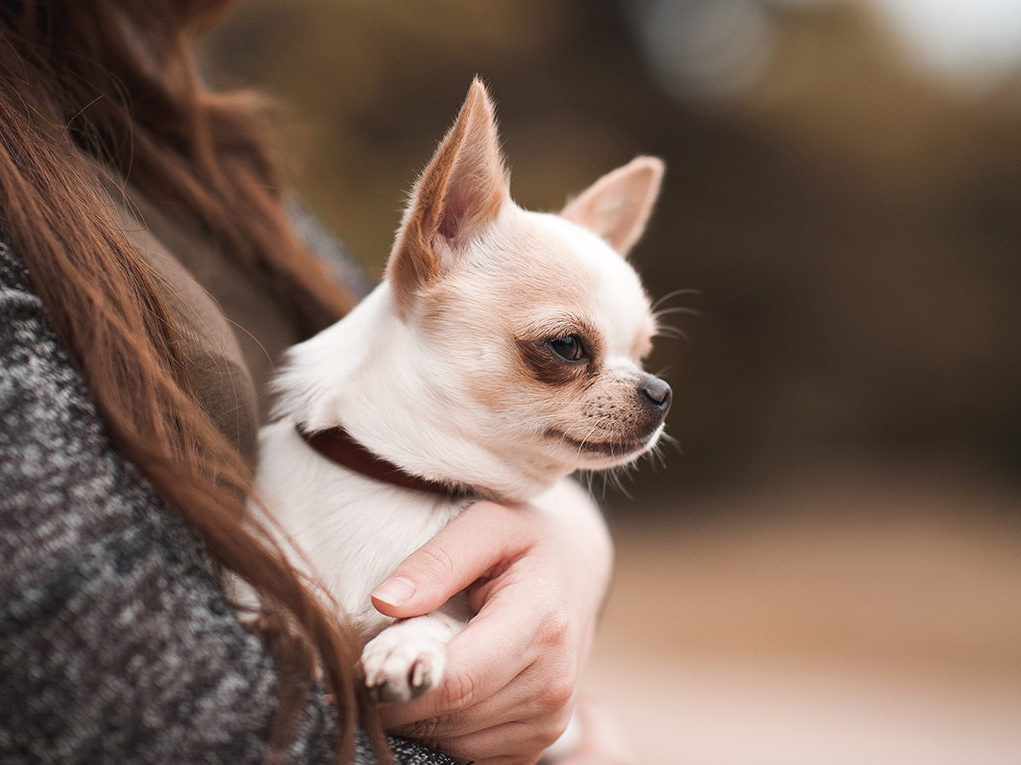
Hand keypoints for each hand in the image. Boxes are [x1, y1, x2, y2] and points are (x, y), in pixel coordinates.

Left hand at [369, 479, 612, 763]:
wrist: (576, 570)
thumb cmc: (522, 542)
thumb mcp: (484, 525)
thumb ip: (436, 561)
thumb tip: (385, 602)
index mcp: (541, 624)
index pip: (455, 682)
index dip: (398, 685)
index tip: (361, 666)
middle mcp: (552, 681)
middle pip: (450, 717)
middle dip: (400, 700)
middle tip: (378, 664)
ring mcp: (550, 718)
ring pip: (455, 744)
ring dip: (419, 718)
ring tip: (413, 671)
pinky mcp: (539, 741)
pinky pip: (471, 756)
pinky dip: (442, 732)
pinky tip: (438, 691)